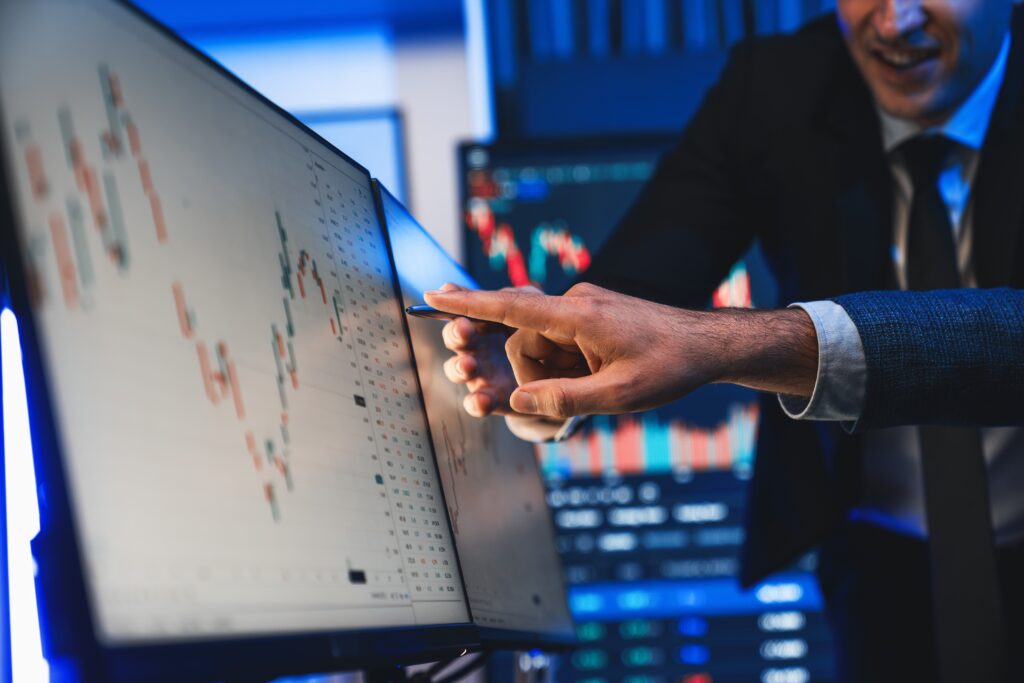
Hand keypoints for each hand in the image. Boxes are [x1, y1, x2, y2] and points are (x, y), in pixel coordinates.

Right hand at [425, 283, 817, 419]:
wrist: (708, 345)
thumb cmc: (669, 366)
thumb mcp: (620, 395)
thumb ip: (565, 400)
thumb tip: (520, 401)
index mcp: (579, 316)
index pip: (511, 307)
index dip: (469, 303)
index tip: (433, 294)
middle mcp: (575, 305)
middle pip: (524, 341)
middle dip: (532, 373)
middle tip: (568, 389)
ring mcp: (583, 309)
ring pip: (541, 346)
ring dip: (556, 374)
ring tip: (600, 384)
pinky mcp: (590, 317)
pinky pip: (560, 344)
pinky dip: (566, 366)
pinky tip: (597, 375)